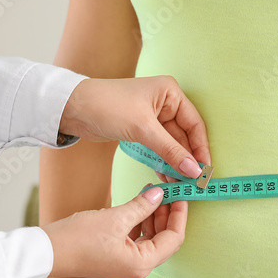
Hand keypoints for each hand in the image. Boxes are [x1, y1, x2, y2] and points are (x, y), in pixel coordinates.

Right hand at [40, 185, 186, 277]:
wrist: (46, 252)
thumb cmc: (77, 239)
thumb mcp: (115, 218)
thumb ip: (142, 206)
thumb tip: (160, 194)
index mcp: (142, 264)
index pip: (174, 238)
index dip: (179, 215)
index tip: (181, 194)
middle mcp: (137, 270)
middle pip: (165, 240)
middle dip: (167, 214)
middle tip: (168, 191)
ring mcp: (126, 266)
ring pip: (151, 240)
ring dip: (153, 217)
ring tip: (152, 194)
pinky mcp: (116, 260)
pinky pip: (137, 241)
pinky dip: (140, 224)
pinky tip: (138, 206)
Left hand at [59, 75, 211, 180]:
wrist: (72, 108)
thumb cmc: (108, 106)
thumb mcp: (142, 128)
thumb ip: (170, 150)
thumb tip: (194, 170)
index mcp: (170, 93)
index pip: (194, 124)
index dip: (201, 148)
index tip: (204, 170)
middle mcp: (164, 102)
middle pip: (184, 136)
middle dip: (187, 159)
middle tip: (193, 182)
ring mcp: (153, 116)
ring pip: (171, 144)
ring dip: (175, 163)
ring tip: (180, 184)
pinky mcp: (140, 128)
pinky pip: (158, 147)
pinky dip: (162, 161)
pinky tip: (166, 177)